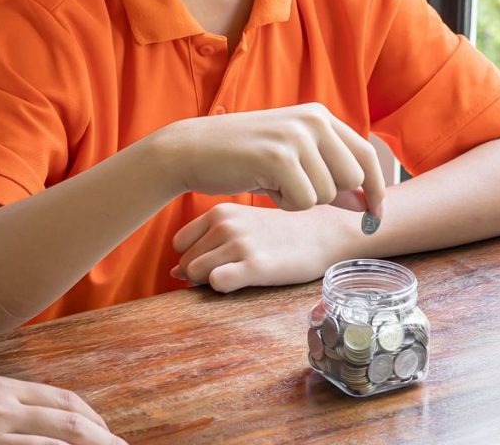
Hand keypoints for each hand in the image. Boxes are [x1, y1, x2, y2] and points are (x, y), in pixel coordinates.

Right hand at [155, 103, 384, 217]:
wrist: (191, 150)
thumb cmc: (241, 158)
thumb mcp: (291, 161)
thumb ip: (329, 178)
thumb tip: (367, 205)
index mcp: (319, 115)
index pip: (366, 155)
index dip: (376, 189)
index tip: (376, 216)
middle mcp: (313, 120)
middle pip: (352, 179)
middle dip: (326, 195)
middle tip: (292, 188)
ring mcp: (296, 136)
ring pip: (326, 193)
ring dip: (299, 200)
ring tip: (271, 182)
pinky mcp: (279, 157)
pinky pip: (304, 201)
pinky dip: (284, 204)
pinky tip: (262, 186)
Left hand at [170, 202, 349, 292]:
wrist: (326, 234)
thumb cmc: (281, 233)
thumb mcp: (242, 225)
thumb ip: (207, 241)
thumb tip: (173, 272)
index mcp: (220, 213)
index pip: (179, 244)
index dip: (193, 258)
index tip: (216, 263)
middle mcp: (225, 225)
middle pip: (186, 263)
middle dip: (200, 275)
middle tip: (234, 271)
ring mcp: (240, 244)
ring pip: (196, 273)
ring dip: (211, 283)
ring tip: (241, 276)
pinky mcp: (255, 266)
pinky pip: (216, 282)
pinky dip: (222, 287)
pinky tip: (245, 281)